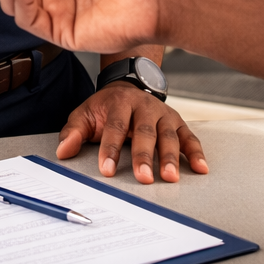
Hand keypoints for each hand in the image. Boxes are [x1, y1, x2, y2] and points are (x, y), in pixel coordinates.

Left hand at [58, 83, 207, 182]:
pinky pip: (189, 137)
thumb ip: (74, 132)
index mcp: (119, 103)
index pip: (115, 127)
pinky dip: (196, 152)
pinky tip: (200, 168)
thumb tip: (63, 151)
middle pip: (145, 132)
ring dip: (171, 157)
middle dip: (144, 156)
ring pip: (168, 135)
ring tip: (170, 176)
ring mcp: (163, 114)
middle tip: (144, 177)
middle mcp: (144, 107)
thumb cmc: (106, 107)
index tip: (107, 169)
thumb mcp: (85, 114)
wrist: (128, 86)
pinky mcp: (177, 122)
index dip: (110, 148)